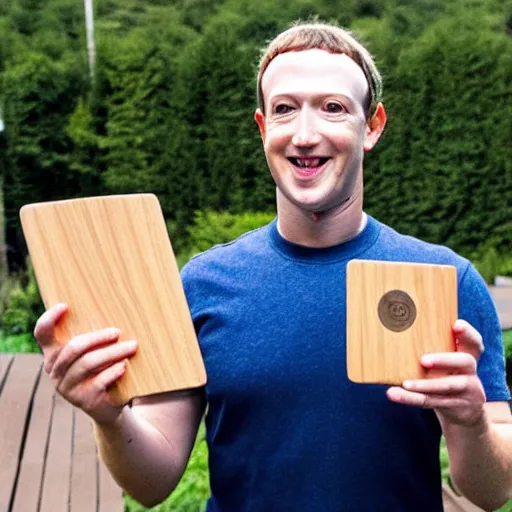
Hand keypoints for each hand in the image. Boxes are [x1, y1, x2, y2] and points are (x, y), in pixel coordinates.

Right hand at [34, 303, 137, 424]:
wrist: (110, 406)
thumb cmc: (103, 369)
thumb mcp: (95, 352)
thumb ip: (93, 338)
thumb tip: (112, 308)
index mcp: (54, 355)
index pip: (42, 334)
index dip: (49, 319)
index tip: (65, 305)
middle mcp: (55, 371)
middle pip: (74, 347)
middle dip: (98, 337)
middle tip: (118, 332)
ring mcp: (67, 388)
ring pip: (88, 363)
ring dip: (112, 352)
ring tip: (132, 346)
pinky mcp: (83, 401)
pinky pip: (98, 382)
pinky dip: (113, 371)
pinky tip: (124, 366)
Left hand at [386, 320, 486, 427]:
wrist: (463, 413)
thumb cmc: (445, 377)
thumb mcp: (446, 363)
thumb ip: (433, 348)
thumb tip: (395, 330)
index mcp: (467, 356)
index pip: (473, 343)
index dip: (467, 333)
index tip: (456, 325)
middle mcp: (470, 372)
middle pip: (465, 362)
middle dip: (444, 359)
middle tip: (423, 360)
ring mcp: (468, 391)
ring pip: (446, 386)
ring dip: (424, 385)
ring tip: (405, 384)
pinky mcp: (457, 407)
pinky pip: (431, 401)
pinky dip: (411, 398)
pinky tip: (395, 394)